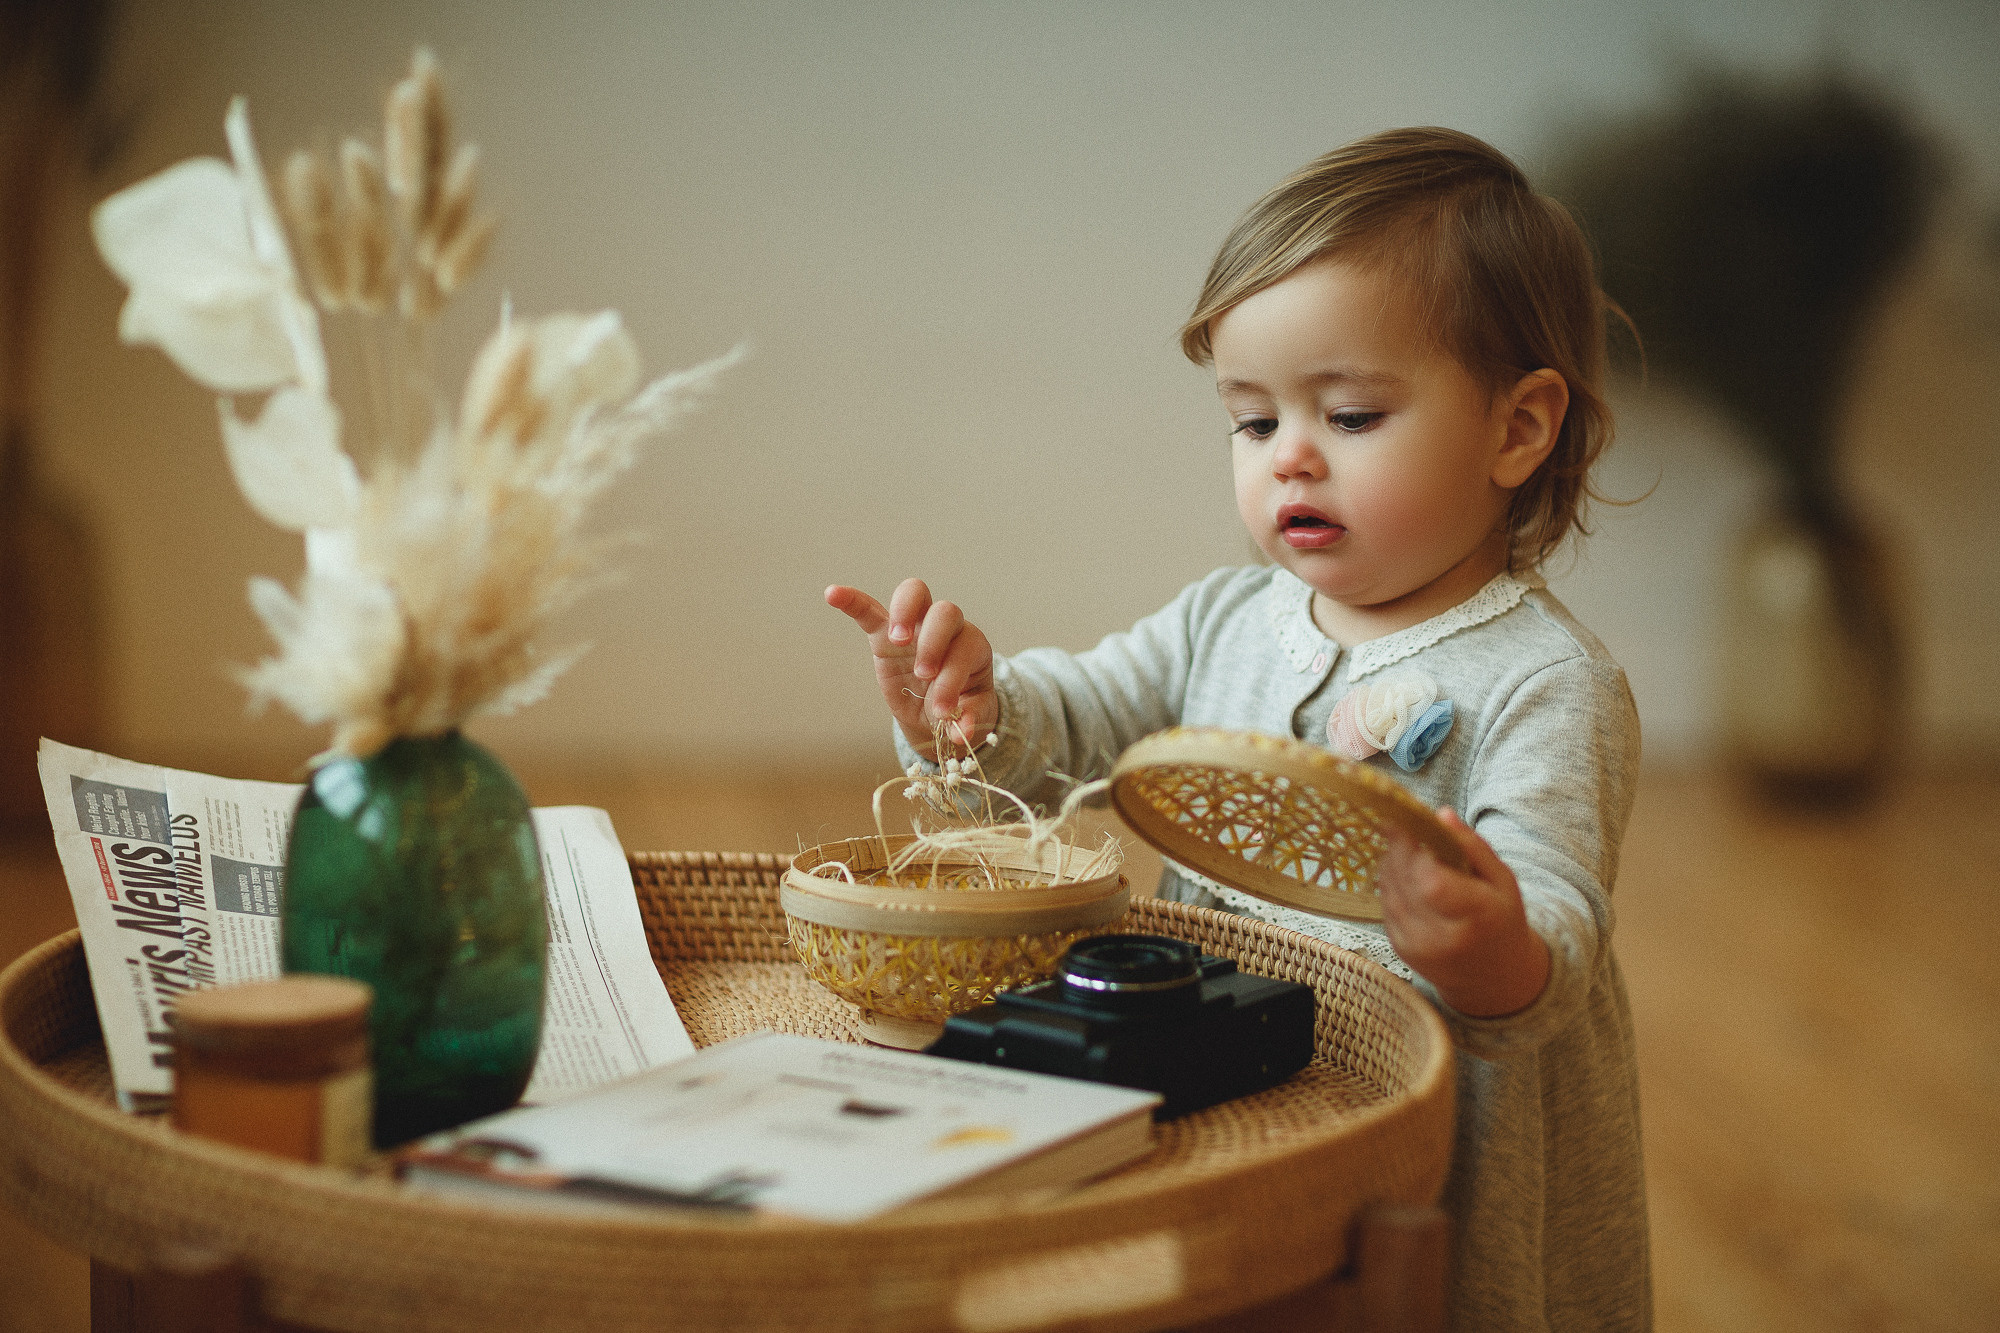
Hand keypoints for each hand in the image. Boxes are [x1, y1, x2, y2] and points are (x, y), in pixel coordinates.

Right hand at [824, 579, 998, 757]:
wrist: (939, 710)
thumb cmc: (960, 706)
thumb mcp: (972, 715)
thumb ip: (970, 718)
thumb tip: (961, 731)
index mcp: (972, 647)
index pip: (964, 650)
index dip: (953, 679)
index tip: (941, 711)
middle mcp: (949, 629)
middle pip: (945, 612)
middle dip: (933, 642)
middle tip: (923, 674)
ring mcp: (916, 626)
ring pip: (915, 594)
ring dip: (905, 613)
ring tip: (898, 640)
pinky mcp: (886, 633)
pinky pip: (869, 609)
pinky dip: (852, 601)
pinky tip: (833, 595)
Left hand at [1378, 808, 1550, 1017]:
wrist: (1492, 976)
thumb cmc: (1500, 920)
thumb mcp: (1502, 880)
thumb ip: (1472, 845)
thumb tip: (1440, 814)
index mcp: (1477, 916)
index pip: (1431, 880)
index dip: (1413, 847)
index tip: (1409, 822)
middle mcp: (1442, 937)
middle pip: (1403, 879)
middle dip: (1399, 847)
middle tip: (1406, 828)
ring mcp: (1416, 946)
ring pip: (1388, 889)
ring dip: (1392, 862)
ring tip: (1412, 852)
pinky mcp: (1399, 948)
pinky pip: (1385, 903)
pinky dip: (1391, 883)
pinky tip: (1409, 877)